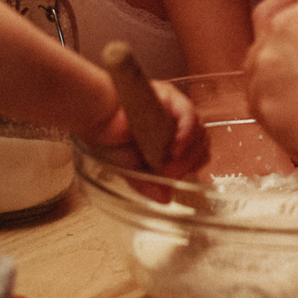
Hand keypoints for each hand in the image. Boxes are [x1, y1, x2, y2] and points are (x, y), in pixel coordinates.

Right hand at [84, 79, 207, 177]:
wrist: (95, 118)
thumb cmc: (110, 139)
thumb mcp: (132, 170)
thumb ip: (148, 184)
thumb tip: (165, 200)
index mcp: (172, 139)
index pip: (198, 153)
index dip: (191, 166)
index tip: (175, 177)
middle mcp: (177, 122)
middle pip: (202, 143)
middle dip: (190, 162)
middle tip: (171, 173)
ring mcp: (175, 109)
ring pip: (199, 131)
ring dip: (187, 152)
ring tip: (168, 163)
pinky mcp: (170, 97)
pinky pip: (188, 116)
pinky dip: (186, 134)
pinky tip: (174, 147)